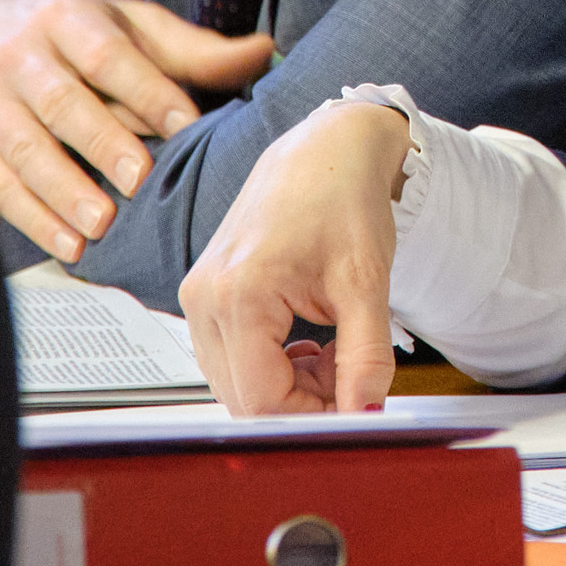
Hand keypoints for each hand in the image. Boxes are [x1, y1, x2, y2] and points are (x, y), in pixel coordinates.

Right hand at [0, 0, 272, 260]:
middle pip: (62, 102)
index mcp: (69, 19)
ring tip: (100, 225)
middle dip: (101, 141)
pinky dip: (30, 219)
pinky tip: (66, 246)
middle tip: (139, 179)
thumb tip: (265, 53)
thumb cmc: (69, 32)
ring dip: (62, 190)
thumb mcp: (128, 24)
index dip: (147, 89)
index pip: (109, 55)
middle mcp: (22, 57)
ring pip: (23, 148)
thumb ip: (192, 49)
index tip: (186, 124)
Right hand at [180, 100, 414, 413]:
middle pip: (244, 397)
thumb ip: (365, 358)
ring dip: (288, 384)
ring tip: (334, 348)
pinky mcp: (206, 295)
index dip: (313, 415)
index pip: (262, 399)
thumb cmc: (342, 198)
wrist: (325, 150)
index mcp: (238, 295)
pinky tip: (309, 341)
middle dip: (302, 400)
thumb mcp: (365, 283)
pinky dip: (273, 364)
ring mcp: (199, 297)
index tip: (354, 405)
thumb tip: (364, 414)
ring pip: (237, 382)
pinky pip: (232, 357)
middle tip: (349, 369)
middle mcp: (204, 299)